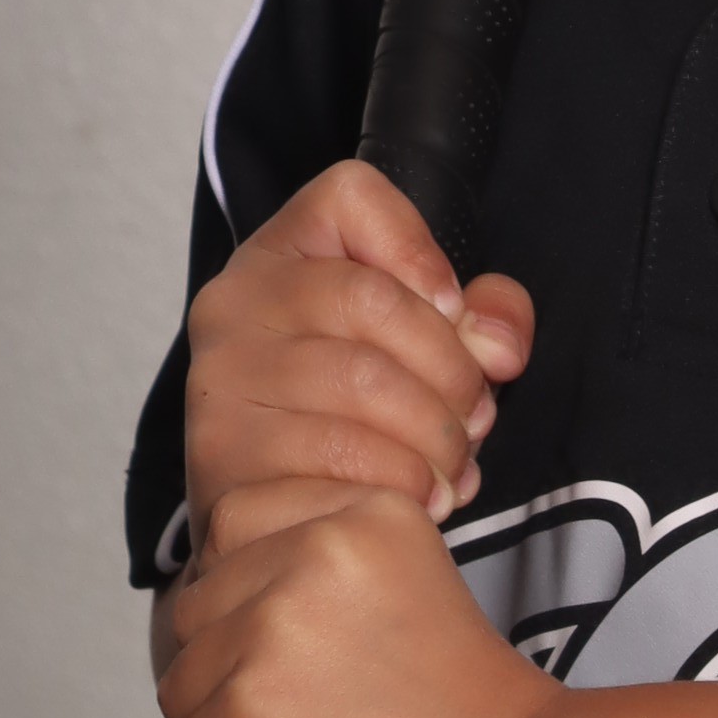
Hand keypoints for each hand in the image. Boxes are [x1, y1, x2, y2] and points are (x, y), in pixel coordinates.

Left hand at [158, 491, 558, 717]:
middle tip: (277, 716)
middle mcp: (312, 551)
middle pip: (196, 610)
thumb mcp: (406, 580)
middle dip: (221, 669)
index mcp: (358, 514)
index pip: (232, 523)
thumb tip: (225, 599)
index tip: (273, 645)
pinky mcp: (249, 707)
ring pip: (181, 685)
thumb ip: (324, 568)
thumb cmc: (465, 707)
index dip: (238, 595)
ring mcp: (273, 627)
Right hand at [182, 160, 532, 555]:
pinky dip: (399, 483)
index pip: (348, 196)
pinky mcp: (222, 455)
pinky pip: (336, 458)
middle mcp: (235, 303)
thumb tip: (496, 344)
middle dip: (451, 371)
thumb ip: (483, 319)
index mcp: (282, 254)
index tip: (452, 311)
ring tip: (453, 468)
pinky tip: (418, 499)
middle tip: (475, 419)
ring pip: (360, 382)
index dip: (419, 250)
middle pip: (373, 300)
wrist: (278, 521)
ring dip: (434, 438)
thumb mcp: (425, 349)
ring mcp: (221, 376)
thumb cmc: (354, 419)